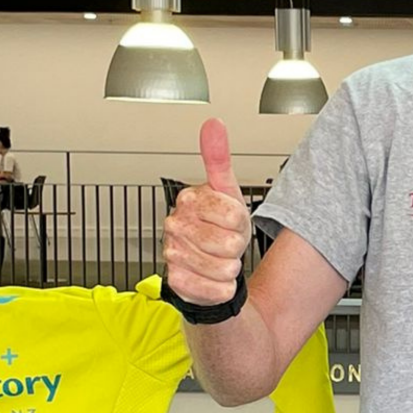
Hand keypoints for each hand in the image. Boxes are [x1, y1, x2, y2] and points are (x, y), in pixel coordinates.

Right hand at [163, 119, 252, 305]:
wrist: (211, 264)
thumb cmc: (221, 227)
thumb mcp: (227, 190)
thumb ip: (218, 157)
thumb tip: (212, 124)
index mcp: (189, 201)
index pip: (234, 214)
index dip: (240, 222)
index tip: (231, 221)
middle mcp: (174, 226)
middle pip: (229, 244)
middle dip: (236, 247)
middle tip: (225, 242)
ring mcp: (172, 254)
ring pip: (224, 268)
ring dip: (230, 268)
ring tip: (219, 260)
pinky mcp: (176, 282)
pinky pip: (215, 289)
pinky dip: (222, 288)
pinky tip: (212, 278)